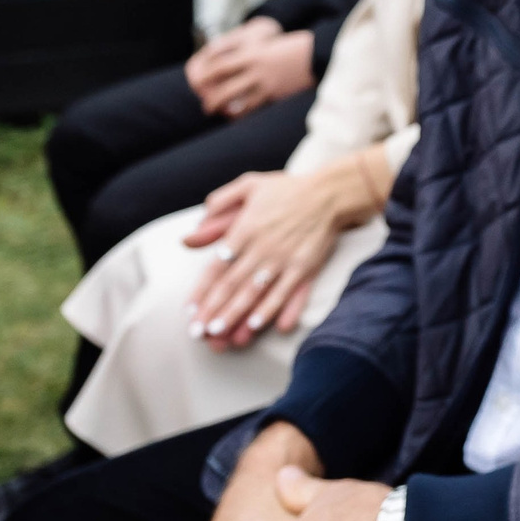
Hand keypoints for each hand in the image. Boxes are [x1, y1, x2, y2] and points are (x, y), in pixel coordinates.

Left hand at [183, 158, 373, 347]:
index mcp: (245, 229)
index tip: (190, 311)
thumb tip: (192, 232)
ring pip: (256, 293)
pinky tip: (260, 326)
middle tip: (199, 333)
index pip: (217, 267)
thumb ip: (218, 204)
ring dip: (237, 315)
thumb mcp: (249, 186)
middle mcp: (262, 248)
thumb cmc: (286, 190)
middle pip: (233, 285)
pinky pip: (287, 294)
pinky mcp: (305, 268)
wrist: (329, 193)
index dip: (202, 291)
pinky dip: (274, 310)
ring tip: (222, 334)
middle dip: (214, 310)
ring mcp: (284, 260)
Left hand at [184, 17, 316, 116]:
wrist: (314, 55)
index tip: (197, 81)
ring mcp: (264, 81)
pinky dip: (241, 113)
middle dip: (211, 95)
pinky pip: (252, 107)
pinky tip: (236, 117)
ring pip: (235, 97)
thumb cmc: (292, 49)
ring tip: (216, 112)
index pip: (220, 64)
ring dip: (222, 105)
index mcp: (251, 53)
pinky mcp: (274, 93)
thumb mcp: (268, 45)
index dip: (205, 74)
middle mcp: (254, 67)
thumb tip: (236, 63)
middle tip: (205, 104)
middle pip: (223, 82)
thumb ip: (252, 55)